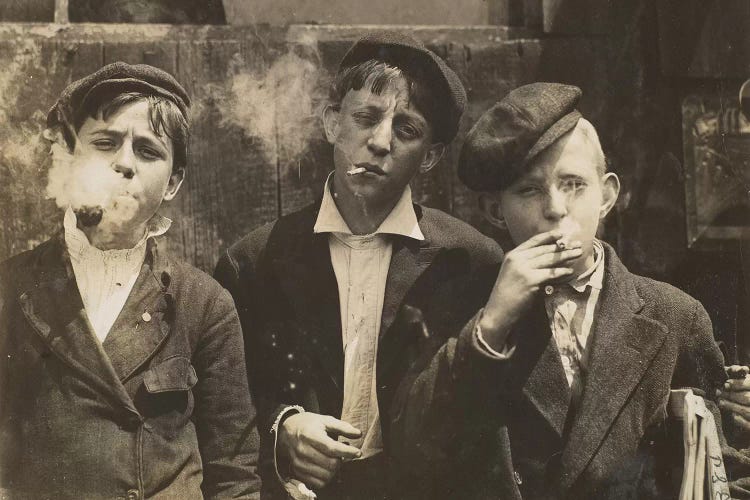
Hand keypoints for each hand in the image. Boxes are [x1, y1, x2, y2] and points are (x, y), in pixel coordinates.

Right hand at [279, 412, 361, 489]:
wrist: (286, 430)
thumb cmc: (309, 424)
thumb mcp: (325, 420)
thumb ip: (343, 427)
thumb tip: (358, 434)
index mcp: (310, 434)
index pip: (332, 448)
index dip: (347, 452)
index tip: (358, 452)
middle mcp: (303, 450)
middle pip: (330, 464)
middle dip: (341, 461)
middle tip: (342, 454)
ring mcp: (299, 463)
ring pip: (326, 476)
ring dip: (335, 470)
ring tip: (335, 460)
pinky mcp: (297, 472)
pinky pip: (318, 483)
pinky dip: (327, 478)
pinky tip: (327, 468)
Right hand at [479, 230, 581, 348]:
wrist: (498, 310)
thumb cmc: (507, 294)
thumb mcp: (512, 272)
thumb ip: (525, 262)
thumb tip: (547, 255)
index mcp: (512, 255)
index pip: (533, 241)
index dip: (549, 236)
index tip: (562, 233)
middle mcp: (517, 259)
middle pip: (544, 250)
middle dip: (563, 247)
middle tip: (577, 245)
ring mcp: (523, 269)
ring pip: (549, 259)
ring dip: (566, 256)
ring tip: (578, 254)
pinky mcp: (530, 280)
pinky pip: (551, 273)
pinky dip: (562, 272)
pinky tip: (570, 271)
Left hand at [718, 366, 749, 445]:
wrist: (748, 427)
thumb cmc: (747, 396)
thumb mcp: (747, 387)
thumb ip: (743, 380)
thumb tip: (736, 369)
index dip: (739, 383)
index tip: (726, 383)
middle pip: (747, 398)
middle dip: (731, 395)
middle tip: (718, 392)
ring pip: (747, 411)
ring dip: (732, 406)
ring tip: (721, 402)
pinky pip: (749, 425)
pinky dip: (741, 420)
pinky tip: (733, 416)